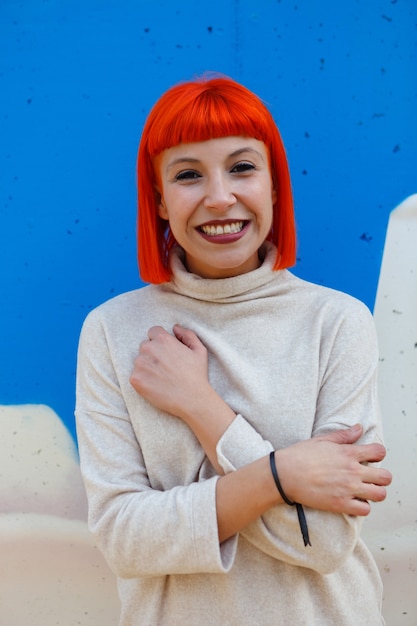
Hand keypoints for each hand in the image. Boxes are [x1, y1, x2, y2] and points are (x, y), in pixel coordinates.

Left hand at [130, 324, 211, 419]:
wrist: (192, 399)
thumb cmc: (197, 375)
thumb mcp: (199, 350)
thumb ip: (187, 334)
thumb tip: (175, 327)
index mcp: (163, 340)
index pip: (153, 332)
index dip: (160, 341)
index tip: (166, 352)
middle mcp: (149, 349)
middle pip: (145, 346)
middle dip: (153, 353)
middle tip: (165, 367)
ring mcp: (140, 364)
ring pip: (139, 361)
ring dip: (147, 366)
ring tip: (162, 378)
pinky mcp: (135, 379)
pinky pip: (135, 375)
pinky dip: (143, 380)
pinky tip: (156, 385)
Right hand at [274, 425, 391, 515]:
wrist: (284, 475)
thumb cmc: (300, 456)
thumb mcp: (322, 440)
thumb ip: (343, 435)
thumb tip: (359, 428)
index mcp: (348, 453)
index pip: (379, 452)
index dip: (378, 454)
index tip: (371, 457)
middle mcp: (352, 471)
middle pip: (385, 477)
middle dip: (381, 477)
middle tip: (371, 477)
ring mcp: (348, 489)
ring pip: (380, 495)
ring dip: (375, 493)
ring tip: (364, 490)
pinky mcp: (341, 504)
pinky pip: (365, 510)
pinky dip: (362, 506)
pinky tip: (353, 500)